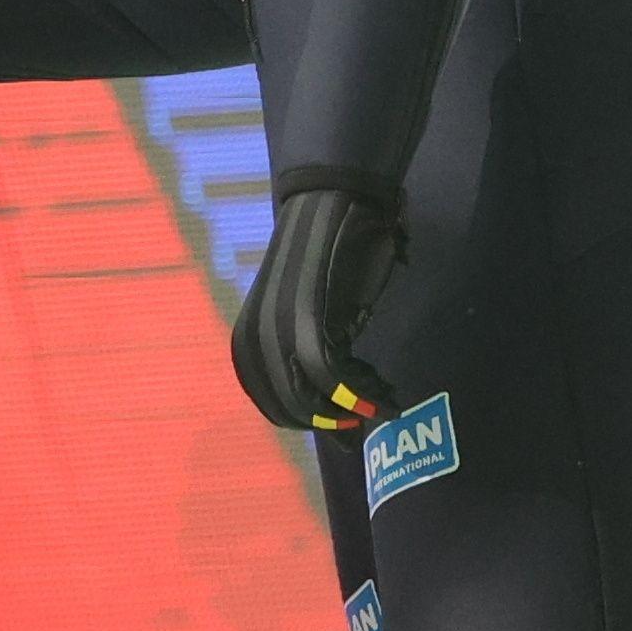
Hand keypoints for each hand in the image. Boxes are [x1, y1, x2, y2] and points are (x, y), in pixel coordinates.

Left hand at [230, 184, 400, 432]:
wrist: (332, 205)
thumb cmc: (326, 260)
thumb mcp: (301, 313)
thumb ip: (304, 355)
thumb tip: (331, 406)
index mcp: (247, 339)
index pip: (270, 404)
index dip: (309, 421)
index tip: (342, 425)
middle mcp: (256, 339)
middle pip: (290, 408)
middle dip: (331, 422)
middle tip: (364, 421)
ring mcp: (280, 329)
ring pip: (310, 398)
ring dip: (350, 412)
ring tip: (380, 406)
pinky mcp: (310, 319)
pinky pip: (332, 376)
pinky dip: (361, 394)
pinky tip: (383, 397)